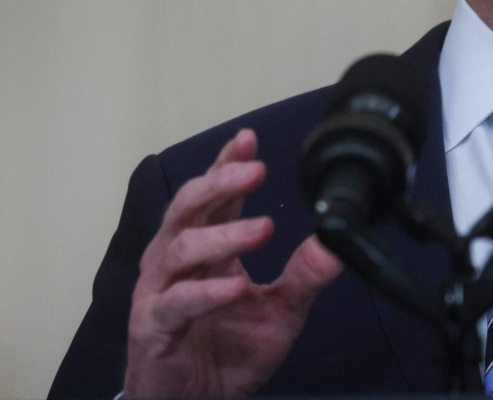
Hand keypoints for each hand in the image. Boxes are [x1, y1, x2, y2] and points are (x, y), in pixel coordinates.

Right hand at [124, 129, 343, 397]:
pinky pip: (176, 304)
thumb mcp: (281, 311)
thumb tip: (338, 240)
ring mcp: (160, 292)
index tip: (249, 140)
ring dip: (222, 235)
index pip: (214, 195)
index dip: (227, 165)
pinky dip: (205, 293)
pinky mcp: (153, 328)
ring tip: (260, 228)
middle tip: (254, 171)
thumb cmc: (227, 351)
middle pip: (189, 208)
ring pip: (179, 249)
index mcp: (206, 249)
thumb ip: (306, 275)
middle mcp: (176, 262)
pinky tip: (234, 287)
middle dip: (220, 183)